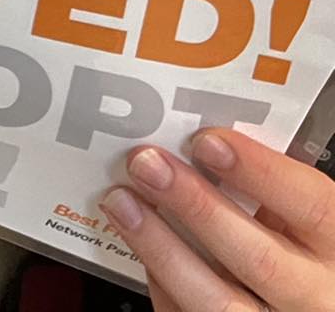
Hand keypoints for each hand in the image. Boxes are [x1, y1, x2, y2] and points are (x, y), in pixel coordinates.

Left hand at [99, 130, 334, 311]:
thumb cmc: (299, 252)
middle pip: (259, 258)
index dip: (260, 171)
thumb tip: (195, 143)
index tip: (207, 141)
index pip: (312, 207)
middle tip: (146, 164)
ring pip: (220, 302)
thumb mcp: (300, 221)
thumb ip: (268, 192)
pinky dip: (162, 284)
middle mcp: (316, 296)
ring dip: (162, 248)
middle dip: (196, 207)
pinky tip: (139, 248)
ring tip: (122, 203)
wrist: (303, 303)